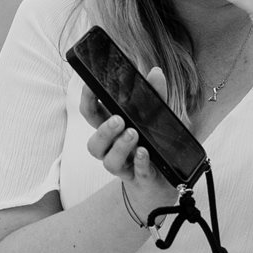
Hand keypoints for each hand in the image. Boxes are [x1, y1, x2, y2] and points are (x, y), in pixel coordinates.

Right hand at [79, 66, 180, 217]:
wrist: (165, 180)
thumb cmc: (153, 144)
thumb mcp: (156, 117)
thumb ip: (155, 96)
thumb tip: (155, 72)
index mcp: (112, 130)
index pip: (91, 115)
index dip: (87, 101)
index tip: (91, 86)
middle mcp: (112, 149)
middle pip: (94, 144)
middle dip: (103, 131)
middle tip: (118, 120)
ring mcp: (125, 166)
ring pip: (109, 161)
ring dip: (119, 146)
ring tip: (133, 134)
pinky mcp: (140, 178)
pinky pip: (136, 172)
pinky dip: (140, 162)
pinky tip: (144, 152)